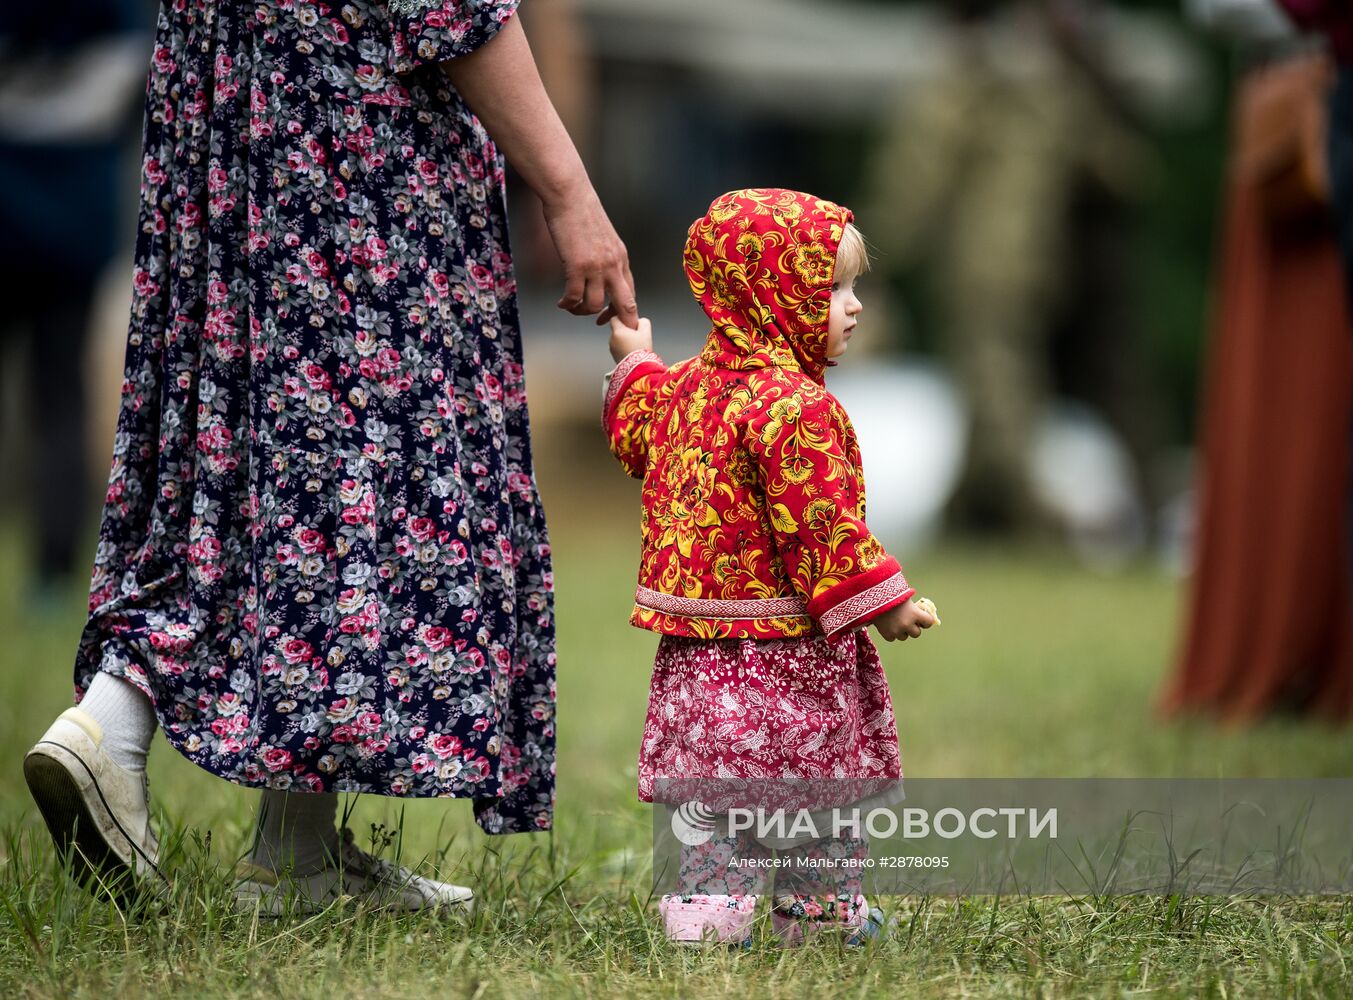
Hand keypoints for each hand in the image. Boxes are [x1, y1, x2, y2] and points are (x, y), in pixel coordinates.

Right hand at [541, 187, 637, 326]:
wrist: (570, 196)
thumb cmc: (583, 212)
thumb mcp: (604, 237)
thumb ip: (607, 257)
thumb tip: (602, 272)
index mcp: (621, 258)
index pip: (630, 291)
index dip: (625, 310)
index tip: (614, 318)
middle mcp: (613, 265)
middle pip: (624, 303)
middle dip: (617, 320)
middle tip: (602, 325)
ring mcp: (596, 267)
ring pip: (595, 304)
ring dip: (582, 312)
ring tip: (572, 308)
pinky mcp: (577, 267)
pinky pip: (575, 296)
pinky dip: (568, 304)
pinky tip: (562, 303)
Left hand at [608, 317, 652, 361]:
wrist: (638, 369)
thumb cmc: (641, 350)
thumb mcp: (646, 332)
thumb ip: (643, 322)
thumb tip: (640, 321)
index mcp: (617, 331)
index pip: (614, 318)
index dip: (621, 318)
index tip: (629, 322)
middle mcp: (612, 339)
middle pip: (617, 330)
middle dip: (625, 331)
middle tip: (636, 335)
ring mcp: (612, 349)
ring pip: (618, 340)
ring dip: (624, 340)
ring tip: (635, 345)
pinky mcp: (614, 357)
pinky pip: (618, 348)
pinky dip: (623, 348)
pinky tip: (632, 352)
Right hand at [873, 599, 934, 641]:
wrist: (872, 595)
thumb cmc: (890, 593)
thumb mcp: (906, 597)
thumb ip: (914, 607)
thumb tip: (923, 614)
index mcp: (915, 613)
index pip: (929, 622)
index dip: (925, 620)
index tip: (921, 619)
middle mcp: (907, 624)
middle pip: (917, 633)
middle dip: (913, 628)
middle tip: (907, 621)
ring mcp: (897, 631)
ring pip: (904, 637)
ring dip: (902, 631)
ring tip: (895, 621)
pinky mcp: (887, 635)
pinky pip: (893, 638)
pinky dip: (891, 633)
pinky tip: (887, 624)